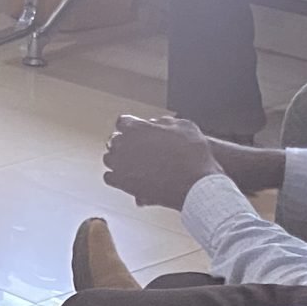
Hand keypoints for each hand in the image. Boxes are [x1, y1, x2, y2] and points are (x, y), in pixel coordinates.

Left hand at [102, 115, 222, 211]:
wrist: (196, 182)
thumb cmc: (194, 154)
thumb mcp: (185, 127)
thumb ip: (165, 122)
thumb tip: (158, 123)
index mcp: (136, 127)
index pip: (123, 122)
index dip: (132, 127)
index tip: (136, 133)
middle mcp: (123, 143)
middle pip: (115, 140)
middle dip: (125, 143)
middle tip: (137, 150)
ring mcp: (120, 164)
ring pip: (109, 158)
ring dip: (119, 160)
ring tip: (133, 165)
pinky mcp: (122, 183)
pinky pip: (109, 177)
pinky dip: (117, 178)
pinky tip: (128, 179)